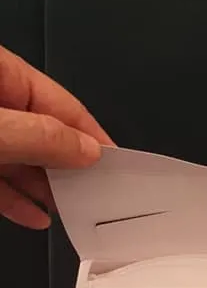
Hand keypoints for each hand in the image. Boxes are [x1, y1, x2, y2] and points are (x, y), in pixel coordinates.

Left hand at [0, 45, 112, 228]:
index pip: (58, 102)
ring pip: (17, 157)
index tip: (115, 165)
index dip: (88, 134)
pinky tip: (34, 215)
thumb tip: (87, 150)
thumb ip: (42, 138)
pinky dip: (13, 197)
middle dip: (66, 166)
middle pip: (40, 130)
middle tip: (96, 195)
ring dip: (42, 186)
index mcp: (1, 71)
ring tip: (69, 211)